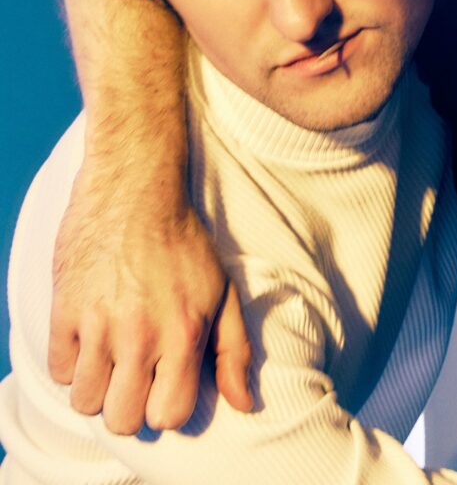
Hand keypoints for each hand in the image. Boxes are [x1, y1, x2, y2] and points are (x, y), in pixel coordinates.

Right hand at [49, 158, 253, 433]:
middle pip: (123, 419)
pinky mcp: (63, 311)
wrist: (134, 192)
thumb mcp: (224, 292)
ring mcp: (97, 324)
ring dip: (99, 390)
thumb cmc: (185, 244)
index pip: (170, 415)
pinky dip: (73, 366)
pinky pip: (59, 371)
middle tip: (137, 381)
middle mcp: (140, 335)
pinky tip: (92, 342)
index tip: (168, 389)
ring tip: (114, 362)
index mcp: (184, 332)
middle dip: (132, 408)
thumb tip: (243, 402)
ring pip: (85, 402)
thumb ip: (234, 351)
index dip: (169, 409)